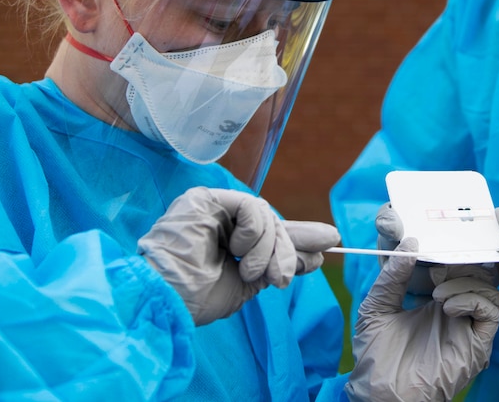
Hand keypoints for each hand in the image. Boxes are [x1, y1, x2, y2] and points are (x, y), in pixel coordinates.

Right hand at [138, 187, 339, 324]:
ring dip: (269, 248)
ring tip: (253, 273)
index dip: (298, 238)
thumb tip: (318, 254)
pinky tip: (238, 251)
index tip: (330, 242)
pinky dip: (254, 231)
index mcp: (226, 238)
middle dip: (286, 248)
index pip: (269, 231)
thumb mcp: (250, 281)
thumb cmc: (198, 298)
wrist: (168, 301)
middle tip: (283, 278)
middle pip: (270, 221)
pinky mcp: (204, 198)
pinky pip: (249, 205)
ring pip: (264, 214)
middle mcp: (219, 218)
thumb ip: (279, 264)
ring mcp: (211, 206)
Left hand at [346, 238, 498, 401]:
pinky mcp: (477, 343)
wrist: (382, 393)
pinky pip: (491, 311)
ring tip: (437, 294)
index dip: (450, 252)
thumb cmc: (376, 354)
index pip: (454, 268)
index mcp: (433, 300)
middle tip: (442, 258)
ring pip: (489, 289)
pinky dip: (472, 299)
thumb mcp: (376, 306)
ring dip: (465, 281)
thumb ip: (391, 275)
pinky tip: (447, 307)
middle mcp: (455, 310)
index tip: (434, 239)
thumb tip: (409, 244)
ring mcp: (467, 326)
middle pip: (477, 273)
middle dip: (463, 260)